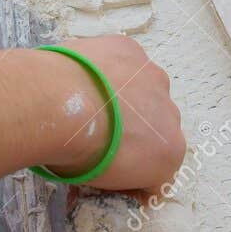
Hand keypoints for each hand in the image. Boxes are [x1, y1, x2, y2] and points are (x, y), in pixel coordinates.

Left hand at [39, 35, 184, 194]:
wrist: (58, 107)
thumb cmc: (80, 154)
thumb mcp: (105, 182)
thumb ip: (122, 177)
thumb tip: (124, 177)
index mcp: (171, 151)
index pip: (159, 161)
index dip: (134, 161)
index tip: (108, 160)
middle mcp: (172, 112)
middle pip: (154, 120)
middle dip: (132, 124)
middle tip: (96, 128)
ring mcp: (152, 76)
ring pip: (141, 86)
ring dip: (122, 92)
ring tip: (86, 97)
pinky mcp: (129, 48)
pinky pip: (121, 60)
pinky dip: (105, 66)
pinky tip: (82, 73)